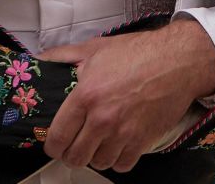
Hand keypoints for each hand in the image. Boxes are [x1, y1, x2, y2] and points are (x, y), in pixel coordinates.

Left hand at [42, 17, 214, 174]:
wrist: (175, 62)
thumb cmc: (136, 53)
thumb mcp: (94, 48)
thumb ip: (62, 56)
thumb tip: (39, 60)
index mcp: (86, 95)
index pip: (58, 136)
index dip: (51, 145)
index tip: (53, 144)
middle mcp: (102, 119)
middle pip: (76, 157)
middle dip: (71, 154)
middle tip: (73, 145)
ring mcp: (123, 134)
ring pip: (99, 164)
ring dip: (95, 156)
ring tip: (96, 143)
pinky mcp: (142, 143)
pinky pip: (122, 166)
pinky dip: (117, 160)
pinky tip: (116, 146)